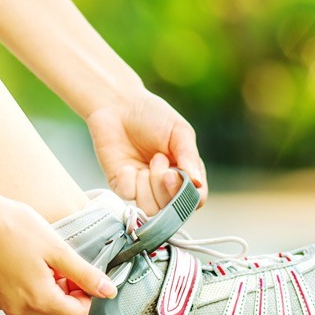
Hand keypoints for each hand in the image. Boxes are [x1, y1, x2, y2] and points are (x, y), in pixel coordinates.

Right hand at [0, 193, 116, 314]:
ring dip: (44, 283)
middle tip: (56, 260)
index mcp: (38, 300)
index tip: (79, 273)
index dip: (85, 293)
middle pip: (56, 309)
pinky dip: (24, 281)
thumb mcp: (57, 249)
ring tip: (36, 257)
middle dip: (63, 287)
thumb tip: (107, 290)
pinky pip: (17, 295)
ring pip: (37, 302)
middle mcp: (17, 308)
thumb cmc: (11, 227)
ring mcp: (0, 302)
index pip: (77, 314)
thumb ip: (85, 274)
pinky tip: (19, 258)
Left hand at [85, 89, 207, 214]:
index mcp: (185, 173)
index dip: (186, 195)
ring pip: (150, 209)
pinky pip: (128, 196)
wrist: (116, 105)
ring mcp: (142, 188)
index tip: (173, 174)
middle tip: (158, 158)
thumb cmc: (152, 115)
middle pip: (171, 209)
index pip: (195, 199)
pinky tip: (125, 165)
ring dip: (148, 186)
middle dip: (164, 187)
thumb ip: (189, 157)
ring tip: (146, 162)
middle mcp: (165, 185)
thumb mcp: (179, 131)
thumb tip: (198, 182)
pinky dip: (128, 179)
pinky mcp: (121, 186)